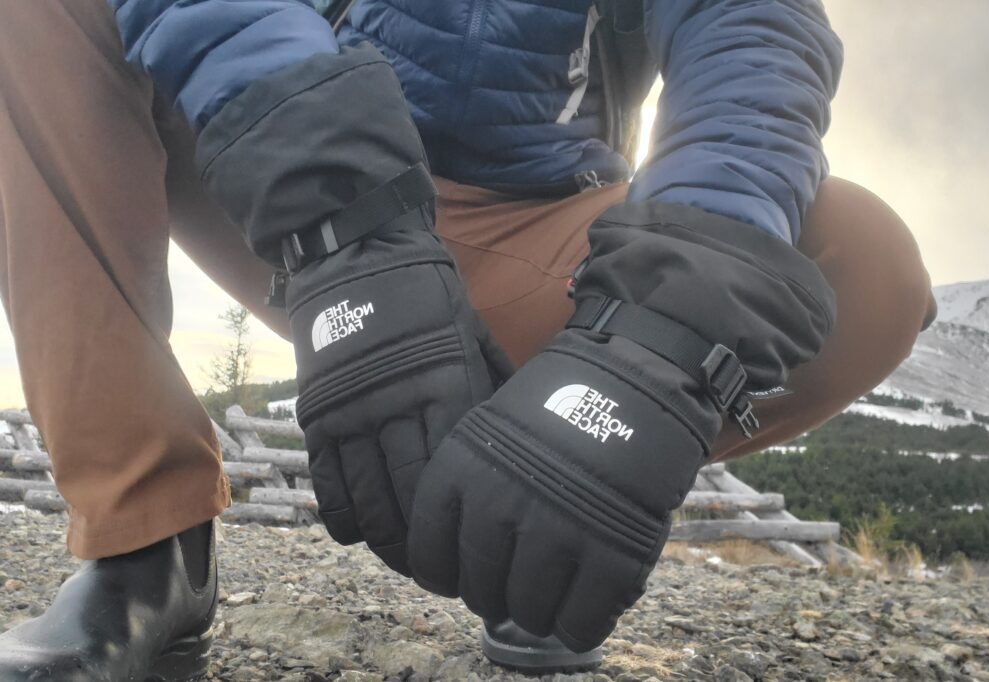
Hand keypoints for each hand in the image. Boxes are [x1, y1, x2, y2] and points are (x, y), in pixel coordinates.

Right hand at [290, 226, 510, 574]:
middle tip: (446, 576)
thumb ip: (493, 388)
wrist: (360, 254)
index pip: (458, 470)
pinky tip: (359, 536)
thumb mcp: (475, 335)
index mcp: (448, 383)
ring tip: (408, 564)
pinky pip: (328, 481)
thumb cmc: (429, 298)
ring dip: (389, 541)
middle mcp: (400, 403)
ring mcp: (354, 409)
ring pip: (370, 498)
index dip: (468, 519)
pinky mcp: (319, 411)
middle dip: (431, 545)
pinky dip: (343, 516)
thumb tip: (525, 439)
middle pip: (414, 496)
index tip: (482, 549)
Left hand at [407, 328, 708, 650]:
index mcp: (462, 469)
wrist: (635, 379)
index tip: (463, 575)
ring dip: (537, 613)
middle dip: (496, 595)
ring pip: (528, 613)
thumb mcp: (490, 432)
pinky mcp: (612, 552)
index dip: (448, 576)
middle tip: (515, 582)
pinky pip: (580, 622)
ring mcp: (558, 529)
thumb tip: (456, 566)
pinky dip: (578, 627)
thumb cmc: (560, 408)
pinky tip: (580, 612)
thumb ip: (467, 492)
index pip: (430, 559)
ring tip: (550, 594)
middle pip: (481, 591)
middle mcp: (500, 503)